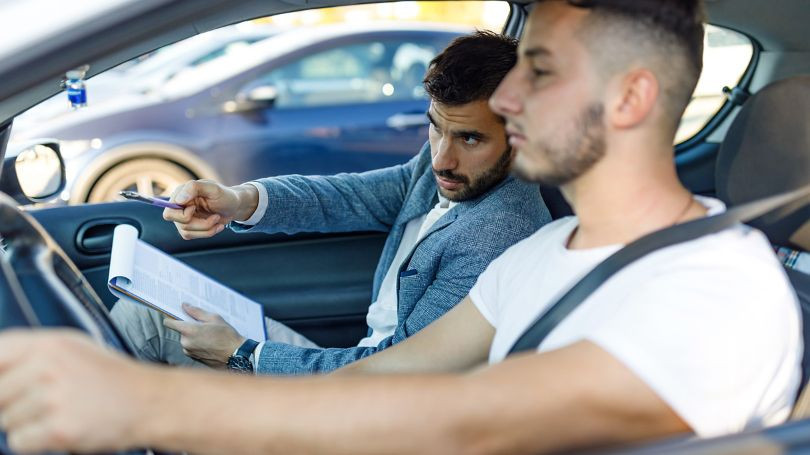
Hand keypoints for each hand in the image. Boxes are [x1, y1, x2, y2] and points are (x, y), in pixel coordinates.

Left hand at [0, 329, 160, 452]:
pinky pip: (18, 441)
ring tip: (60, 411)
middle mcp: (48, 367)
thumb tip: (1, 366)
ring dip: (27, 422)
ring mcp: (53, 398)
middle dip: (13, 401)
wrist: (148, 402)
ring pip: (5, 419)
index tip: (6, 382)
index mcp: (51, 343)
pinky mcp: (58, 429)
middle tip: (46, 400)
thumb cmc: (112, 377)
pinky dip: (35, 441)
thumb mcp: (75, 348)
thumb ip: (34, 352)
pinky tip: (60, 426)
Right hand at [162, 179, 258, 239]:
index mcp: (180, 194)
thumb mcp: (213, 188)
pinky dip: (208, 233)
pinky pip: (192, 236)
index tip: (197, 208)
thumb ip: (193, 188)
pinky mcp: (189, 228)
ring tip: (217, 219)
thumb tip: (178, 200)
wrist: (234, 207)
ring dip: (207, 228)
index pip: (169, 212)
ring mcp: (183, 218)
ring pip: (186, 232)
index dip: (184, 215)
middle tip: (215, 217)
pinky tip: (217, 225)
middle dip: (199, 224)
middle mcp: (178, 206)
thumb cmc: (224, 195)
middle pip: (178, 224)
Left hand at [163, 303, 245, 368]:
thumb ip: (196, 312)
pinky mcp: (193, 358)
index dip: (171, 318)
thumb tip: (185, 306)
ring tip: (209, 335)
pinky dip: (197, 344)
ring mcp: (189, 352)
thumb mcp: (214, 318)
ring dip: (193, 336)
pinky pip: (191, 347)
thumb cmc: (227, 335)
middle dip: (189, 327)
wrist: (236, 354)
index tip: (176, 315)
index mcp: (189, 331)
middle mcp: (185, 342)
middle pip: (180, 331)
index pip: (169, 323)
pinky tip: (209, 343)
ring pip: (186, 339)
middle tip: (203, 325)